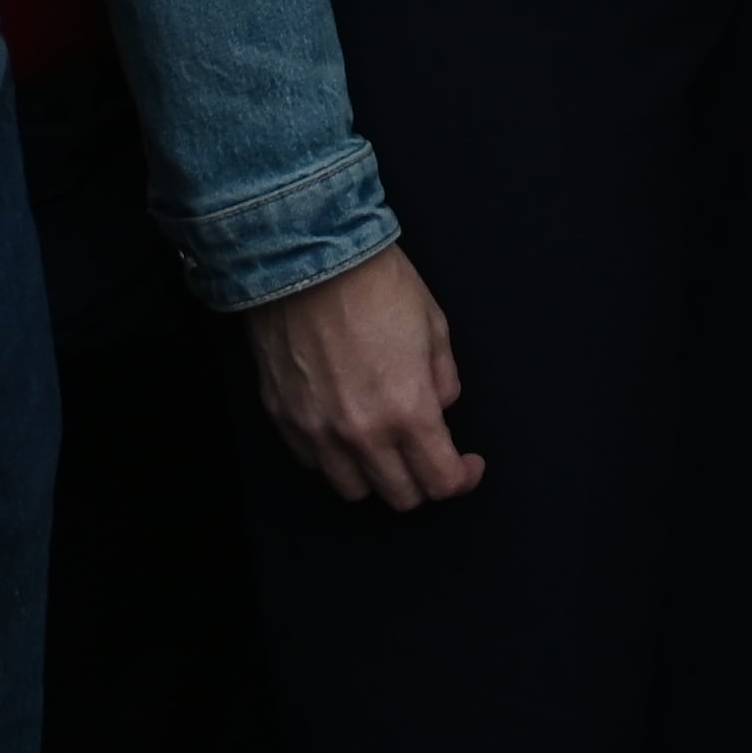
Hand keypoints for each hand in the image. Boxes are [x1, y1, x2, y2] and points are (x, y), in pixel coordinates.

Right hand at [244, 246, 479, 510]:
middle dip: (423, 481)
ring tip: (385, 446)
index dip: (461, 479)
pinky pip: (313, 462)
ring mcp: (316, 430)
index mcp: (408, 410)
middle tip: (429, 455)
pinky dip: (334, 457)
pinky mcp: (284, 418)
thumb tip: (440, 406)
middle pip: (399, 496)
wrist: (306, 256)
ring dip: (376, 476)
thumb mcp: (435, 326)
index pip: (440, 481)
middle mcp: (361, 433)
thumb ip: (443, 378)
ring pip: (352, 489)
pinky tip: (345, 429)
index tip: (467, 465)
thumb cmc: (376, 283)